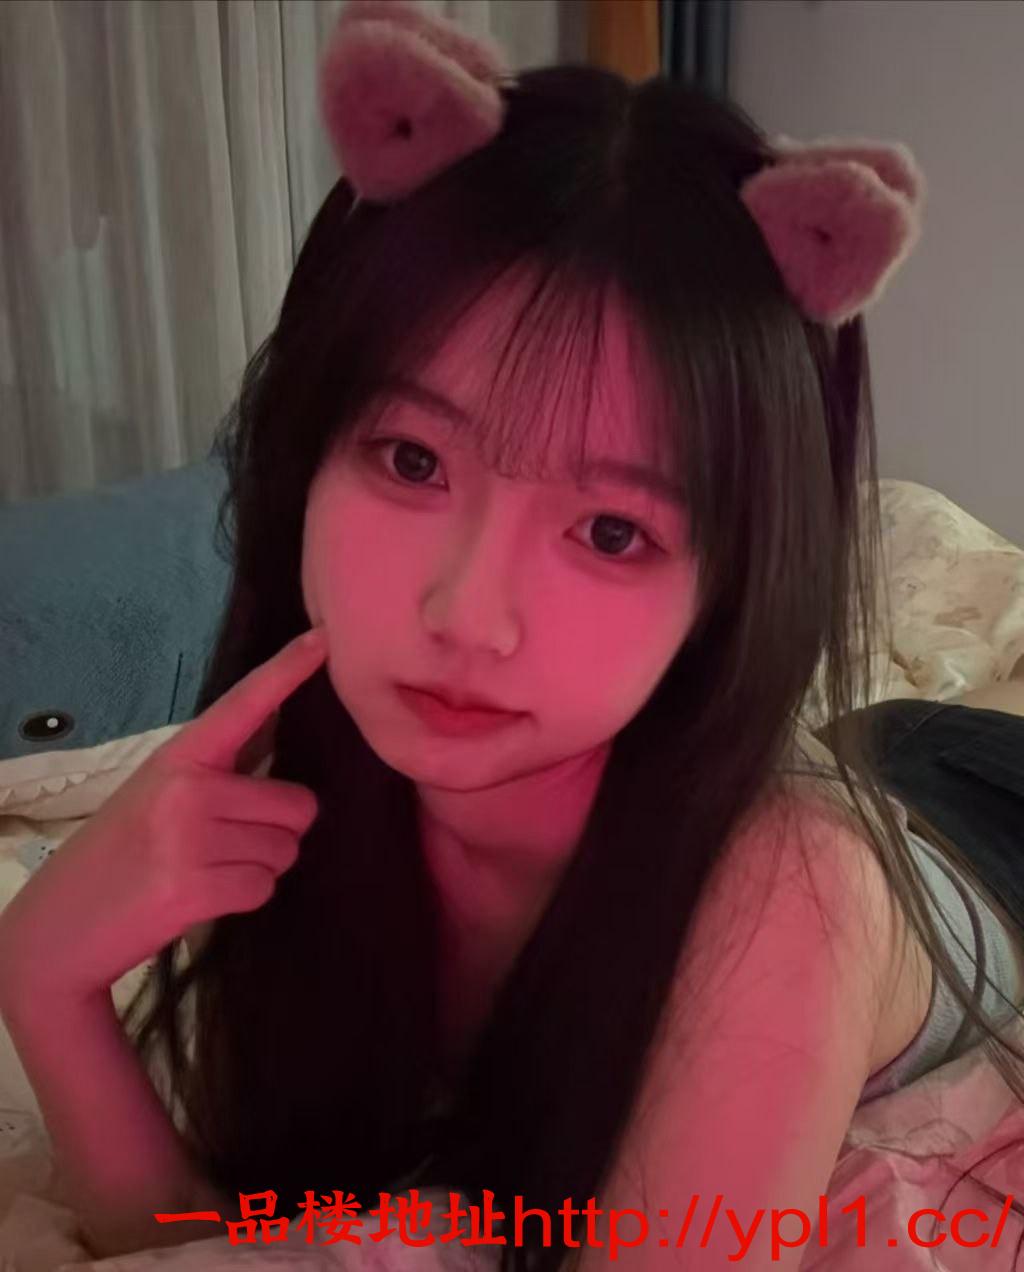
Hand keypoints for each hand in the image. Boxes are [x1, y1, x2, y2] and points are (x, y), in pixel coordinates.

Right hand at [0, 627, 328, 1003]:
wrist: (58, 929)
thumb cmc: (118, 856)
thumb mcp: (158, 795)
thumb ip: (217, 777)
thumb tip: (290, 779)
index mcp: (179, 757)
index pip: (244, 705)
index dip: (287, 670)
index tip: (323, 637)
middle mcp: (188, 789)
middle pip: (297, 805)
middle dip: (277, 831)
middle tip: (226, 846)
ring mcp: (189, 838)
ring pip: (285, 850)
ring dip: (258, 868)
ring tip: (205, 871)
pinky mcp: (194, 888)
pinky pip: (264, 888)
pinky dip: (244, 898)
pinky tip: (202, 897)